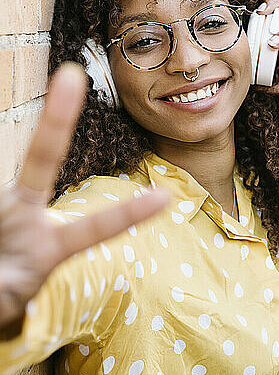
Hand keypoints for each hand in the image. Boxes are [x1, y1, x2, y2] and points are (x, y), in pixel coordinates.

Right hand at [0, 63, 170, 328]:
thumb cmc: (0, 290)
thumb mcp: (6, 300)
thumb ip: (7, 294)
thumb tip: (3, 286)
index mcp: (49, 244)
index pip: (94, 228)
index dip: (128, 215)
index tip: (165, 198)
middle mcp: (27, 215)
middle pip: (41, 160)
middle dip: (56, 118)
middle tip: (71, 75)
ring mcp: (6, 206)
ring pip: (7, 183)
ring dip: (3, 228)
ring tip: (4, 259)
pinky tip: (0, 244)